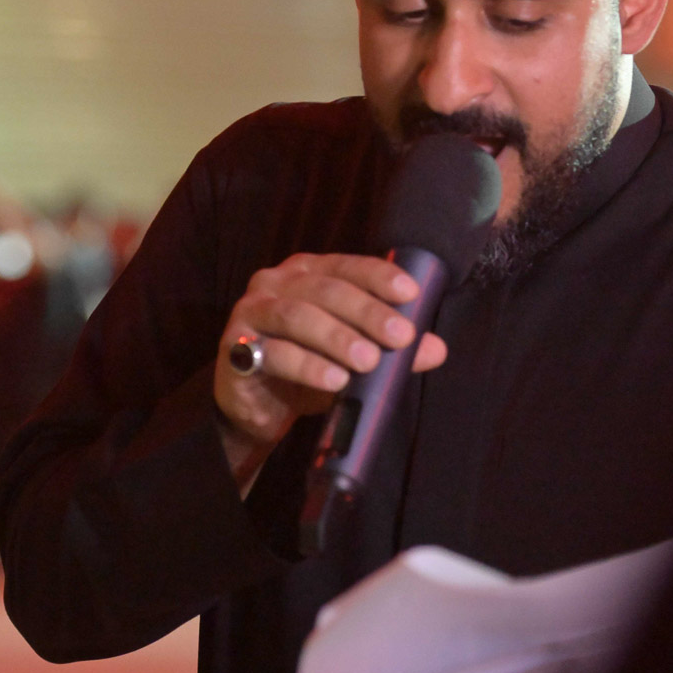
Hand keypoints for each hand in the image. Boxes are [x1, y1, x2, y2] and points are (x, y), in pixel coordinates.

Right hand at [213, 253, 447, 470]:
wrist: (257, 407)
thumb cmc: (308, 368)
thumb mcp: (354, 357)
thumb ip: (392, 350)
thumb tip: (437, 348)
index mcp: (309, 272)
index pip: (347, 266)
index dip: (379, 276)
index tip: (411, 293)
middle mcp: (277, 282)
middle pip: (326, 289)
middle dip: (367, 312)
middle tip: (401, 337)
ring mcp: (252, 310)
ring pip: (297, 316)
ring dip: (337, 338)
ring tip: (369, 361)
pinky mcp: (234, 346)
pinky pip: (272, 352)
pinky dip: (306, 366)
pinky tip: (334, 379)